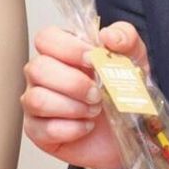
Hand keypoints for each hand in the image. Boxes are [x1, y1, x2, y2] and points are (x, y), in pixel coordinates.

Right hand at [21, 21, 147, 168]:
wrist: (129, 133)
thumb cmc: (121, 93)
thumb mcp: (133, 60)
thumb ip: (125, 38)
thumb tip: (108, 36)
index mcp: (61, 53)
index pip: (46, 38)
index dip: (68, 48)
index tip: (93, 60)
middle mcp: (43, 76)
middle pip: (37, 68)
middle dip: (73, 82)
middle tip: (97, 93)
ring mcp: (36, 103)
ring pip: (36, 99)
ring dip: (72, 107)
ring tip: (94, 110)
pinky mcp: (38, 132)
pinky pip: (43, 128)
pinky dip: (72, 128)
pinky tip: (87, 126)